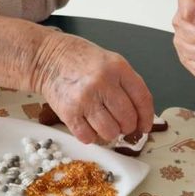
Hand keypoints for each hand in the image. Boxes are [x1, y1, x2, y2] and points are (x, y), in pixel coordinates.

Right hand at [29, 31, 153, 143]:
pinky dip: (91, 136)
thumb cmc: (81, 60)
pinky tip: (89, 125)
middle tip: (121, 124)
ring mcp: (85, 98)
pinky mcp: (68, 112)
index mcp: (118, 68)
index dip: (147, 117)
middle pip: (127, 118)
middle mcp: (103, 82)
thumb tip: (140, 115)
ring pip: (110, 132)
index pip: (142, 98)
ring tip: (104, 124)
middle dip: (127, 127)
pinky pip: (88, 137)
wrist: (48, 58)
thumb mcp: (111, 62)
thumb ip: (127, 84)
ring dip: (110, 133)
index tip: (144, 126)